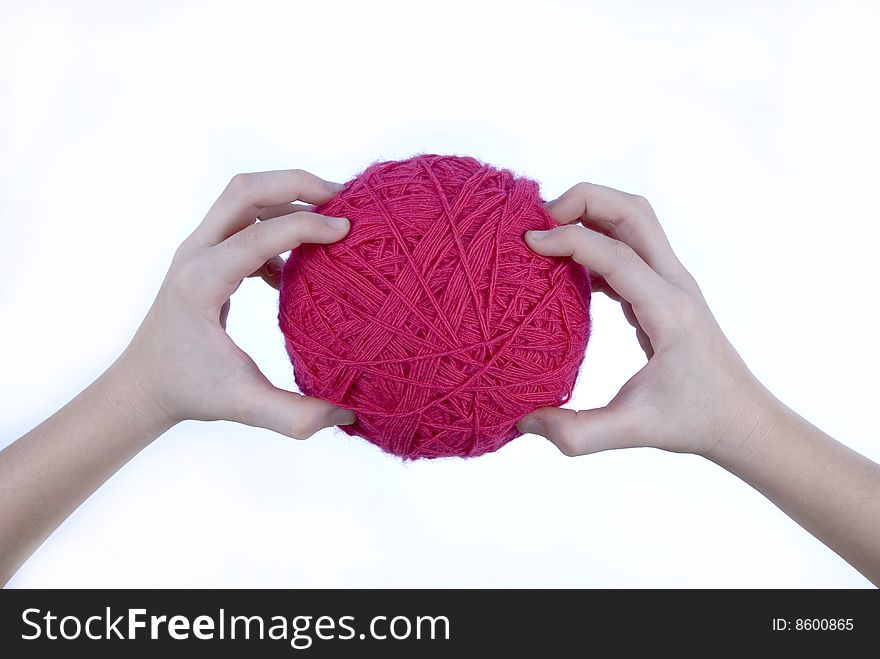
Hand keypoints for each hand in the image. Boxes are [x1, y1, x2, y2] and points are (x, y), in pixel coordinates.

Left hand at [118, 169, 356, 437]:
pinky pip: (244, 219)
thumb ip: (296, 416)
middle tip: (343, 198)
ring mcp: (197, 249)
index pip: (259, 233)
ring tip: (329, 219)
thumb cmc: (190, 391)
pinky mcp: (205, 254)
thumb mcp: (243, 406)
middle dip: (297, 184)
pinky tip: (295, 268)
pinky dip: (277, 225)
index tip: (347, 231)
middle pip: (245, 190)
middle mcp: (195, 254)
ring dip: (288, 196)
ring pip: (243, 196)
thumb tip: (348, 414)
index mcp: (203, 282)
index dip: (307, 225)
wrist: (144, 385)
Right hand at [517, 183, 778, 461]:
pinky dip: (595, 241)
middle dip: (583, 200)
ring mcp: (672, 283)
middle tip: (537, 221)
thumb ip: (577, 432)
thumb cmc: (695, 421)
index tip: (528, 244)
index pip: (616, 253)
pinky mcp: (663, 290)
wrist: (741, 419)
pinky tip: (566, 268)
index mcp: (669, 311)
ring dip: (590, 213)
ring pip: (633, 220)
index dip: (569, 239)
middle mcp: (674, 284)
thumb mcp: (634, 431)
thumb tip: (523, 422)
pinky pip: (628, 247)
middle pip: (632, 210)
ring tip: (546, 235)